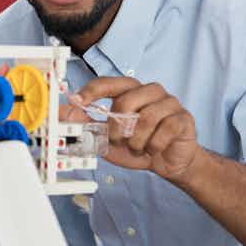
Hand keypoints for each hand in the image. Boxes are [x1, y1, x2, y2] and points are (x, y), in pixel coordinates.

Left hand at [76, 77, 201, 181]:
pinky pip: (164, 130)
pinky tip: (153, 149)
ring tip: (137, 148)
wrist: (167, 162)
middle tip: (118, 141)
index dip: (91, 91)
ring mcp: (169, 102)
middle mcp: (150, 91)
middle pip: (124, 102)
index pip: (107, 83)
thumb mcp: (107, 136)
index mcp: (129, 90)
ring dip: (135, 141)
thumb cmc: (137, 145)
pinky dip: (153, 145)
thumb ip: (86, 124)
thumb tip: (62, 113)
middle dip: (116, 129)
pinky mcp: (183, 118)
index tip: (77, 101)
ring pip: (145, 119)